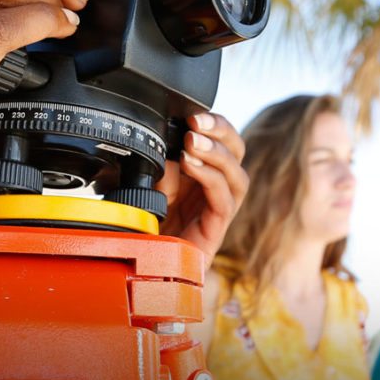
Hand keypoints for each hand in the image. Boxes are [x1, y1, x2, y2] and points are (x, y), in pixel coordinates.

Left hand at [156, 112, 248, 264]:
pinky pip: (224, 202)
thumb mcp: (149, 186)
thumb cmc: (146, 226)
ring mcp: (218, 210)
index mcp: (204, 174)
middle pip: (238, 154)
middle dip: (221, 132)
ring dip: (216, 154)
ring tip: (192, 143)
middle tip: (196, 123)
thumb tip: (168, 146)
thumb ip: (162, 168)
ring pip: (237, 176)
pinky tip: (191, 166)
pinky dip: (210, 178)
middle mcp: (216, 190)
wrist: (142, 265)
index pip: (224, 142)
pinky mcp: (215, 231)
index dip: (216, 125)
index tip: (195, 114)